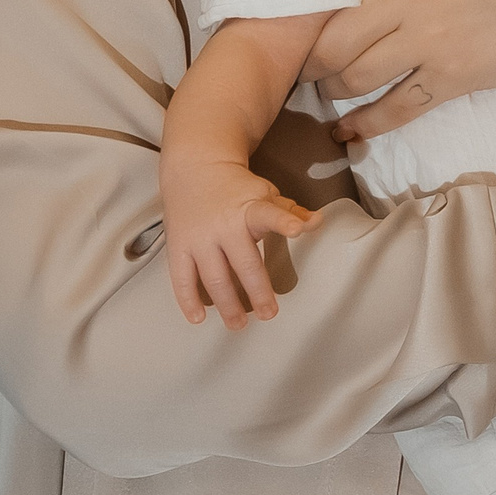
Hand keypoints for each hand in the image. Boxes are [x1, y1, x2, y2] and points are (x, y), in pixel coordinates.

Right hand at [161, 156, 317, 328]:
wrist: (195, 170)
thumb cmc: (236, 188)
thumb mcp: (265, 194)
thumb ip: (290, 212)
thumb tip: (317, 222)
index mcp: (250, 208)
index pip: (270, 214)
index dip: (285, 222)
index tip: (298, 229)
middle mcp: (224, 224)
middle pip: (243, 263)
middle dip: (257, 291)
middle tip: (268, 312)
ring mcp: (199, 238)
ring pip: (214, 277)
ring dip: (227, 304)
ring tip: (239, 323)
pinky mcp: (179, 247)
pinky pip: (182, 278)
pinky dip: (188, 300)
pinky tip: (199, 317)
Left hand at [247, 0, 495, 137]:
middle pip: (323, 26)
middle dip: (294, 31)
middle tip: (275, 30)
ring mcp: (426, 46)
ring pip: (348, 70)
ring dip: (323, 74)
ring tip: (310, 70)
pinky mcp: (449, 81)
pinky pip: (393, 109)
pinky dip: (363, 122)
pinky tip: (344, 127)